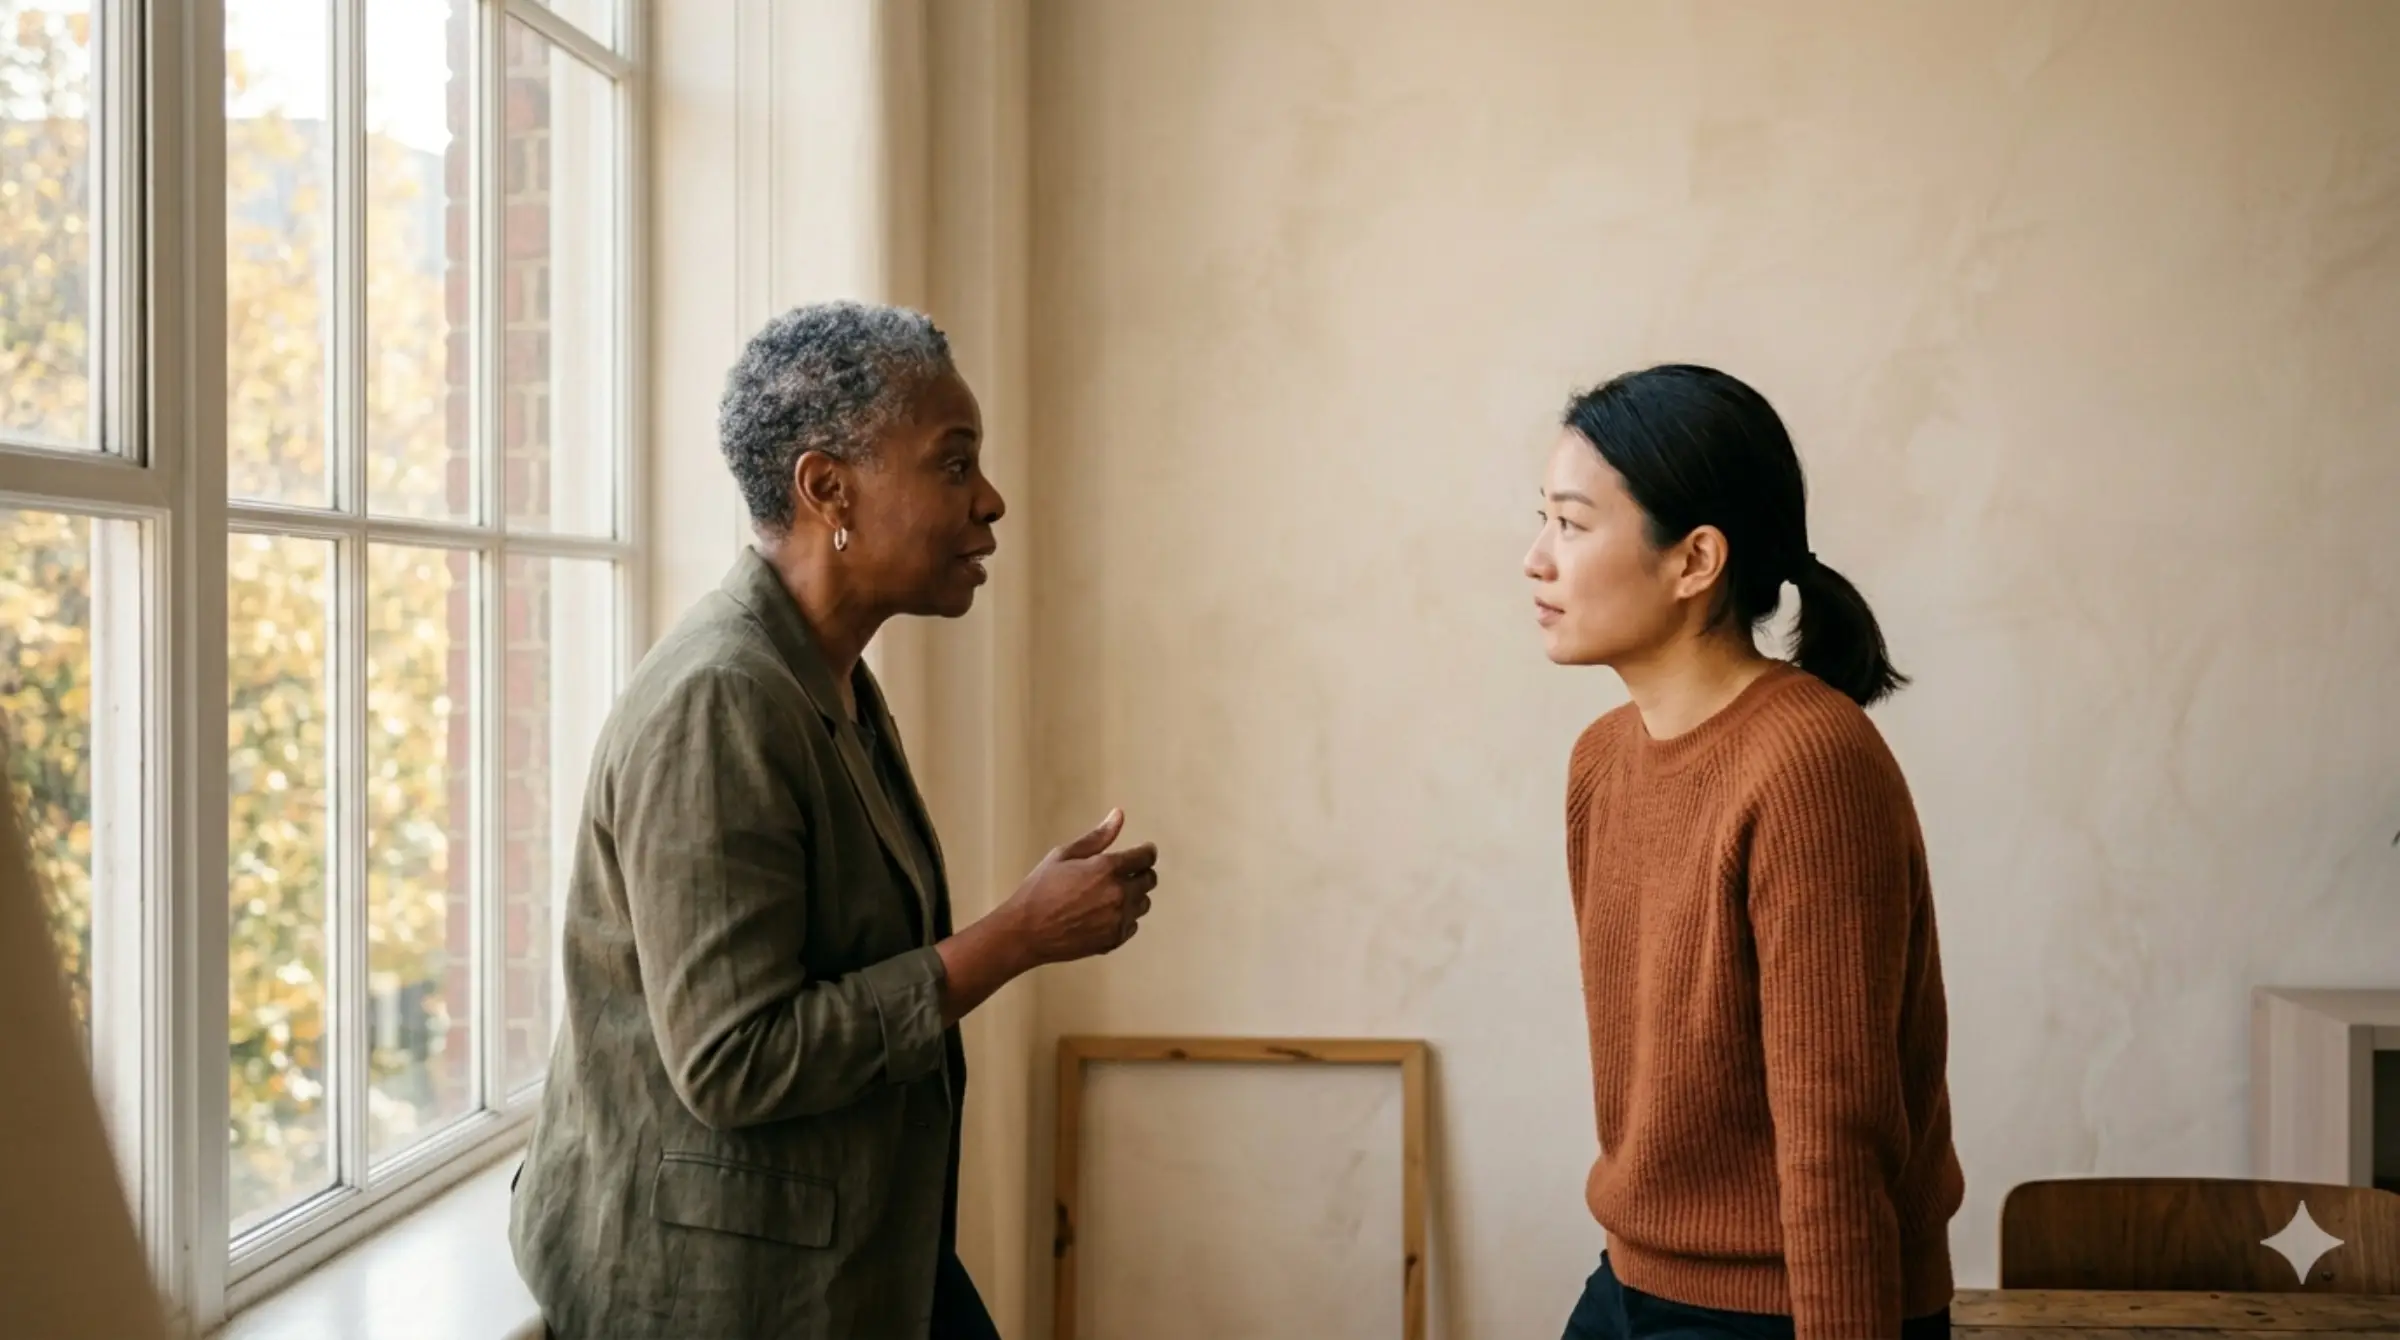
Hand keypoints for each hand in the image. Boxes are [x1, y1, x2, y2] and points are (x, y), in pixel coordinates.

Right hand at [1000, 808, 1159, 965]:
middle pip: (1149, 880)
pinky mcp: (1114, 939)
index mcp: (1107, 868)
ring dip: (1134, 897)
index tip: (1143, 852)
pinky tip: (1103, 914)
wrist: (1026, 932)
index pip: (1146, 857)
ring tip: (1108, 895)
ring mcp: (1118, 919)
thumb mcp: (1064, 855)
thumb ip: (1097, 837)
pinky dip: (1124, 918)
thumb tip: (1119, 814)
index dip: (1146, 852)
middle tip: (1124, 873)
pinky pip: (1132, 924)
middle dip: (1141, 873)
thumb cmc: (1040, 889)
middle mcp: (1118, 894)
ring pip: (1143, 903)